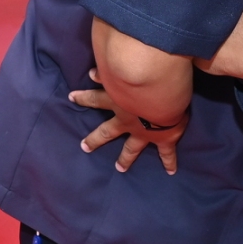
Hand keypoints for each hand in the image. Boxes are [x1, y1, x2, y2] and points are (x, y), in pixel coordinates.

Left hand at [71, 70, 189, 173]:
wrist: (165, 96)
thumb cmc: (143, 79)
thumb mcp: (121, 71)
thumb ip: (108, 71)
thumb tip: (92, 73)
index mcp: (118, 102)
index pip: (96, 98)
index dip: (84, 97)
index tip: (71, 97)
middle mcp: (127, 121)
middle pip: (108, 132)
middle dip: (96, 139)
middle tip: (85, 147)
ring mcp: (145, 133)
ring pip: (132, 148)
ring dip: (126, 158)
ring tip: (120, 167)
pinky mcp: (164, 139)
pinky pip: (166, 154)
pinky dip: (169, 162)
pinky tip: (171, 172)